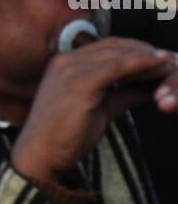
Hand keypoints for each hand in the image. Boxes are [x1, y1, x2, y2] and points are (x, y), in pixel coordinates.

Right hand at [10, 38, 177, 183]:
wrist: (39, 157)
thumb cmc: (64, 138)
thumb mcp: (97, 111)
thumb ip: (120, 95)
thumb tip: (146, 89)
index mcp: (65, 64)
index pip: (107, 48)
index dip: (135, 51)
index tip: (159, 60)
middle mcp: (66, 60)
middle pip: (115, 46)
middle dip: (146, 51)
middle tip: (170, 60)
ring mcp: (71, 68)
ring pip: (120, 53)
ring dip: (149, 57)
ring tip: (171, 63)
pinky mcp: (80, 81)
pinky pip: (119, 66)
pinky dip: (142, 64)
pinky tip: (160, 67)